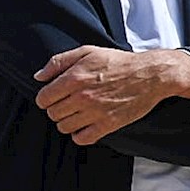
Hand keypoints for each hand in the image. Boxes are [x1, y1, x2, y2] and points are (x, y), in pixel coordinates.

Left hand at [33, 44, 189, 145]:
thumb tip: (39, 77)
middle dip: (56, 109)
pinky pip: (82, 138)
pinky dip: (79, 135)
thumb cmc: (119, 62)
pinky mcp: (109, 124)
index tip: (54, 96)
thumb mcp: (87, 52)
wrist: (150, 75)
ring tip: (76, 114)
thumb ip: (58, 62)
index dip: (46, 98)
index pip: (44, 98)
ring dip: (67, 122)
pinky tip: (85, 126)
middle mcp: (82, 97)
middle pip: (53, 114)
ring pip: (64, 127)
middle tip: (67, 104)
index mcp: (74, 78)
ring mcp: (95, 112)